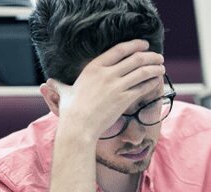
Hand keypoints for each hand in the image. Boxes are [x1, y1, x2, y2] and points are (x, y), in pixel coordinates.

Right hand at [50, 39, 164, 140]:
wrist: (79, 127)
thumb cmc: (71, 112)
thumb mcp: (64, 93)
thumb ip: (60, 85)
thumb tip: (49, 84)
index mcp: (94, 67)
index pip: (119, 50)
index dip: (134, 45)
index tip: (144, 45)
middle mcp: (107, 73)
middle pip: (135, 58)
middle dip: (150, 56)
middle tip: (158, 57)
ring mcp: (117, 86)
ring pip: (142, 71)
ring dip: (155, 68)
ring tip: (161, 67)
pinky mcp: (124, 99)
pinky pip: (143, 87)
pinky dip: (152, 83)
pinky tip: (157, 81)